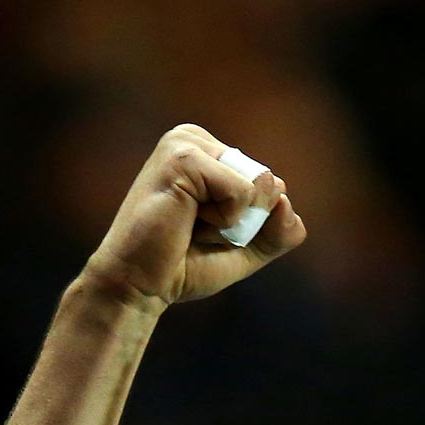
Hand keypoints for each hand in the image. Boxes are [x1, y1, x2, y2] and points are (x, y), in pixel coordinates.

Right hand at [80, 123, 305, 313]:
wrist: (140, 286)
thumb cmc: (186, 265)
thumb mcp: (248, 247)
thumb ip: (281, 229)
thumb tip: (284, 198)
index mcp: (210, 151)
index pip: (271, 186)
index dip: (251, 223)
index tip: (205, 230)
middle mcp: (196, 138)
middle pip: (268, 183)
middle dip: (244, 223)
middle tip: (195, 231)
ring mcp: (186, 143)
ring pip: (258, 186)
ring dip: (233, 223)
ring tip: (189, 225)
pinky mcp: (183, 157)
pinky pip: (242, 192)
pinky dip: (224, 220)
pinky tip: (185, 221)